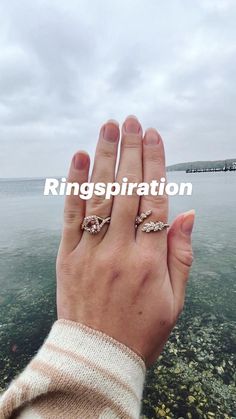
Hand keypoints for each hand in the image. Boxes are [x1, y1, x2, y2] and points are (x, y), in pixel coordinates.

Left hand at [56, 115, 193, 365]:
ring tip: (107, 128)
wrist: (98, 358)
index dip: (155, 164)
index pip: (155, 200)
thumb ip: (180, 254)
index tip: (154, 136)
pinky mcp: (67, 258)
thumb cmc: (142, 329)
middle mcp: (121, 250)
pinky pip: (70, 216)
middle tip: (131, 120)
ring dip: (103, 158)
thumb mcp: (174, 299)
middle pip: (127, 190)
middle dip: (130, 151)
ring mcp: (91, 252)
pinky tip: (76, 159)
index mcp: (151, 260)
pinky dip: (72, 186)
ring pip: (99, 196)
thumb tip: (186, 214)